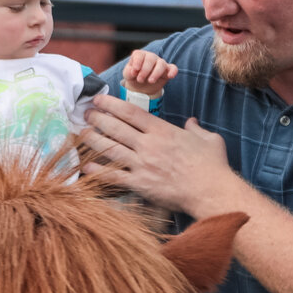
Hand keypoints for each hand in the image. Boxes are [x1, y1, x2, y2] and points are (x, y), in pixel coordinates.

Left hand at [80, 94, 237, 215]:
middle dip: (97, 119)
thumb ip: (195, 128)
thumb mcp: (208, 139)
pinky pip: (113, 176)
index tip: (99, 100)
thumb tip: (191, 123)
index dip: (111, 104)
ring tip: (80, 133)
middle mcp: (148, 145)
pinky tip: (85, 165)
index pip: (130, 112)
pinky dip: (97, 171)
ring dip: (92, 140)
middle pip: (115, 128)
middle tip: (85, 114)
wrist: (211, 192)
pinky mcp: (140, 185)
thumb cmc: (212, 165)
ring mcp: (142, 165)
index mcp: (163, 131)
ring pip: (110, 149)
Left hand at [121, 50, 175, 97]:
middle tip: (140, 80)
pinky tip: (170, 76)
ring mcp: (160, 63)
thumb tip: (134, 71)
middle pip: (150, 59)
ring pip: (161, 63)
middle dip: (145, 70)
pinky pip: (173, 68)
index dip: (137, 62)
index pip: (140, 54)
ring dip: (156, 73)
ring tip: (150, 81)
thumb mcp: (128, 75)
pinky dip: (173, 71)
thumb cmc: (134, 77)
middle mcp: (150, 57)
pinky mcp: (167, 71)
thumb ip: (129, 71)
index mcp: (140, 56)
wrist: (140, 87)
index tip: (135, 71)